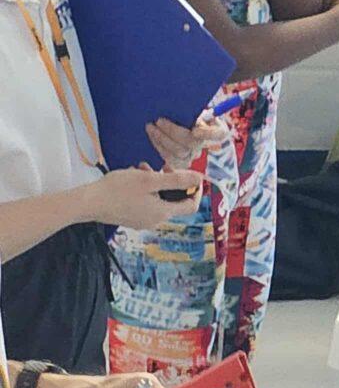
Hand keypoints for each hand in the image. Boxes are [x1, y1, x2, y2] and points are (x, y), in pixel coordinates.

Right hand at [87, 167, 202, 227]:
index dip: (195, 189)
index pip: (191, 205)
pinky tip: (132, 177)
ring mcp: (143, 220)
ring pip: (159, 198)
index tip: (189, 174)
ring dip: (155, 182)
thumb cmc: (118, 190)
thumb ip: (176, 180)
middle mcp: (155, 220)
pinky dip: (145, 189)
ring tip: (141, 169)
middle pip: (174, 200)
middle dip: (170, 181)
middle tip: (160, 167)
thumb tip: (199, 179)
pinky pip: (147, 202)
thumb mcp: (150, 180)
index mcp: (163, 213)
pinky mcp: (132, 217)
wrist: (89, 203)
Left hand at [146, 114, 227, 167]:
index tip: (195, 131)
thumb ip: (192, 106)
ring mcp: (192, 155)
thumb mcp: (193, 106)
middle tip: (159, 120)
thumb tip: (184, 99)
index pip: (218, 134)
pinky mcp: (180, 162)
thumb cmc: (187, 112)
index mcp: (215, 129)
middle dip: (173, 132)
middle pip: (192, 143)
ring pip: (179, 153)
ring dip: (162, 139)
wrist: (179, 122)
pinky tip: (152, 136)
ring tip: (151, 127)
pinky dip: (158, 146)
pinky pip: (169, 159)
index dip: (207, 134)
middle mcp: (203, 144)